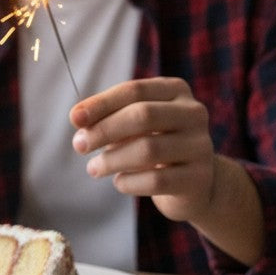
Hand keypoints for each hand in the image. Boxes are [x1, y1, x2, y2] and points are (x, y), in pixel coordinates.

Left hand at [70, 77, 215, 222]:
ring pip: (148, 149)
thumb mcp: (132, 126)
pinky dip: (128, 182)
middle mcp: (194, 113)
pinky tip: (119, 182)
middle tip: (79, 145)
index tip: (74, 119)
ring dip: (111, 160)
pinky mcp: (198, 178)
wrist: (192, 183)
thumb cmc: (152, 144)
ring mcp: (200, 146)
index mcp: (175, 91)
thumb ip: (107, 118)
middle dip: (104, 130)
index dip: (101, 103)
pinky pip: (155, 180)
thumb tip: (78, 119)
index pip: (134, 91)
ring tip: (94, 168)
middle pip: (143, 115)